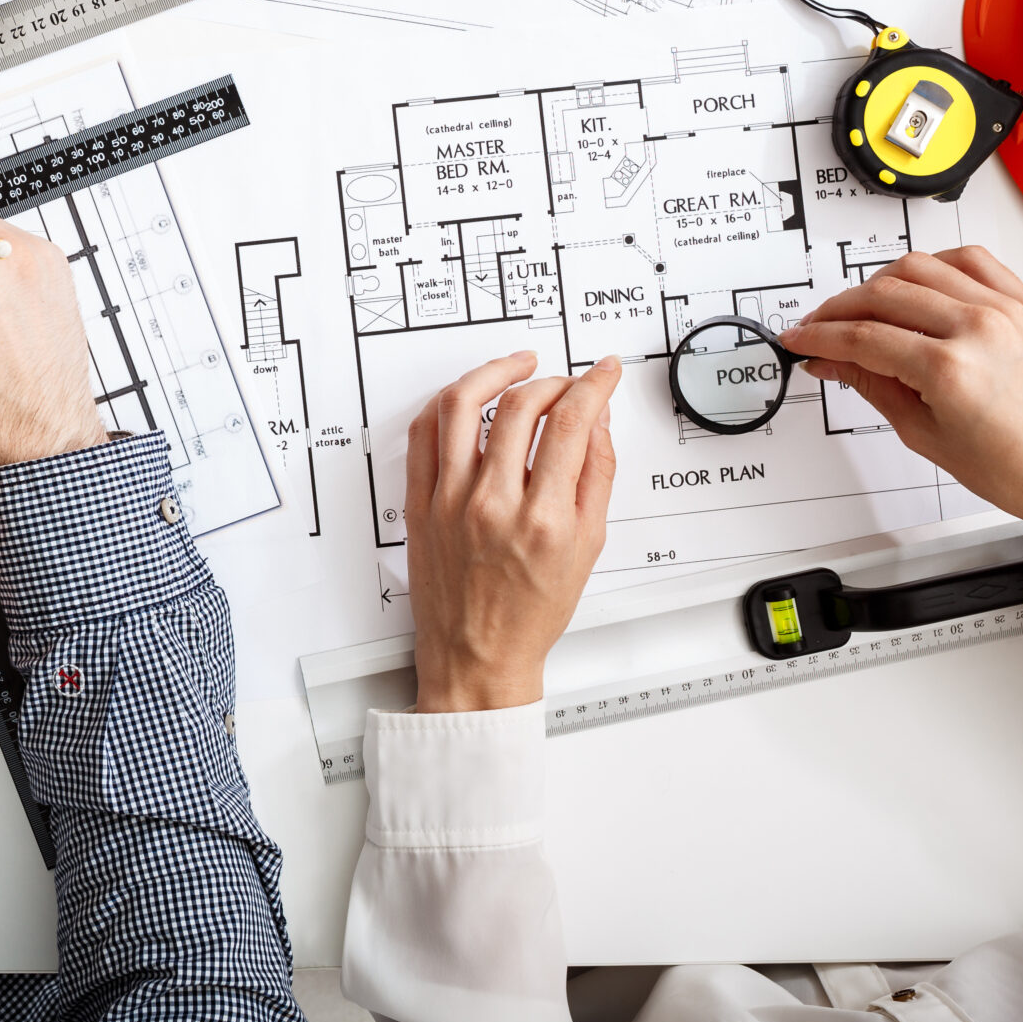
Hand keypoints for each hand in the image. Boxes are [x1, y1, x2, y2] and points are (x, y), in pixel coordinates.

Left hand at [405, 353, 619, 712]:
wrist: (477, 655)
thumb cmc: (531, 613)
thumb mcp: (588, 548)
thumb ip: (597, 476)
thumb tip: (598, 421)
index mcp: (544, 519)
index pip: (571, 423)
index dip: (592, 385)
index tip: (602, 373)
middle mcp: (493, 504)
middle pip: (520, 406)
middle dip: (551, 380)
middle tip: (564, 382)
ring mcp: (449, 501)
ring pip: (462, 404)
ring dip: (493, 372)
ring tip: (516, 366)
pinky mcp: (419, 503)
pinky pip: (424, 433)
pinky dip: (447, 404)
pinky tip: (469, 397)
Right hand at [779, 248, 1022, 566]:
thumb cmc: (1022, 472)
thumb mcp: (927, 437)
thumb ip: (874, 387)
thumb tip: (835, 362)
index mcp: (952, 369)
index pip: (862, 337)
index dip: (819, 337)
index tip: (800, 339)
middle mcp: (981, 328)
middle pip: (883, 293)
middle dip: (839, 309)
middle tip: (821, 327)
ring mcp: (1009, 310)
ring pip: (921, 266)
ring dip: (880, 282)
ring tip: (864, 307)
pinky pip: (972, 261)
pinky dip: (936, 265)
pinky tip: (919, 284)